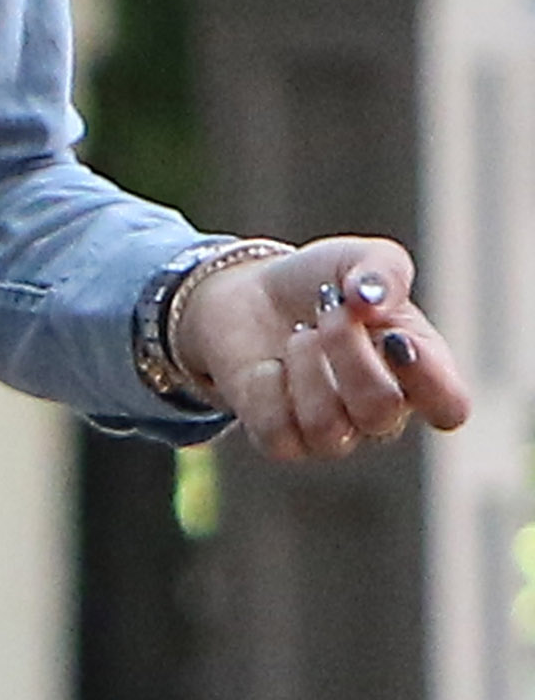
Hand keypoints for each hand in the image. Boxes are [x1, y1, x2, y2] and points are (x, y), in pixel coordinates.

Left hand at [177, 235, 471, 460]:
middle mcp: (381, 412)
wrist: (249, 294)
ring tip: (300, 333)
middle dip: (346, 347)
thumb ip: (383, 269)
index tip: (395, 335)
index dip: (430, 379)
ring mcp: (334, 433)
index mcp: (418, 371)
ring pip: (327, 427)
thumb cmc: (320, 281)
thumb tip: (372, 299)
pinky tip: (271, 364)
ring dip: (306, 366)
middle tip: (327, 308)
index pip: (450, 407)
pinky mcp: (282, 440)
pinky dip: (268, 385)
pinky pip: (277, 431)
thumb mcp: (359, 258)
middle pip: (380, 410)